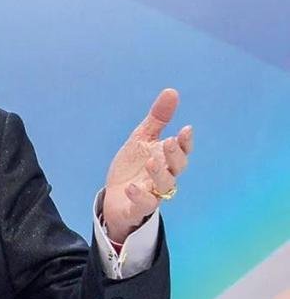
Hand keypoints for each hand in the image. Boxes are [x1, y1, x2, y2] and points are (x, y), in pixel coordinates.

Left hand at [103, 88, 192, 241]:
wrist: (114, 197)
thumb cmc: (133, 167)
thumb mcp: (142, 139)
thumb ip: (158, 119)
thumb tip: (172, 91)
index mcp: (166, 159)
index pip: (182, 151)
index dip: (185, 142)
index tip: (185, 129)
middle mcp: (163, 176)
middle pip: (176, 168)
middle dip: (174, 155)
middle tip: (169, 142)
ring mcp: (152, 193)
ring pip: (164, 187)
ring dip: (160, 174)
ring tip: (151, 162)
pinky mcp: (137, 207)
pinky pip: (143, 205)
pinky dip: (140, 197)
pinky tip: (132, 187)